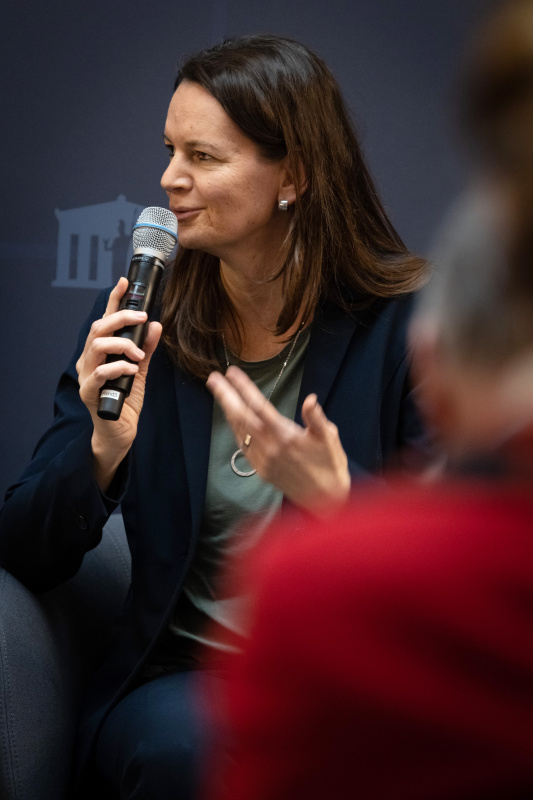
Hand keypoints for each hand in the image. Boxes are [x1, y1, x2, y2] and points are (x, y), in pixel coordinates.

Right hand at [76, 278, 161, 490]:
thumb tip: (156, 325)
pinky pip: (101, 373)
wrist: (119, 433)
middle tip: (142, 318)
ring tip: (138, 354)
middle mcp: (89, 360)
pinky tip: (131, 369)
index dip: (113, 300)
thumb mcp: (140, 371)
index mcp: (100, 352)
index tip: (124, 282)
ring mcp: (86, 376)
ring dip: (121, 344)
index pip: (105, 320)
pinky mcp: (89, 393)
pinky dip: (119, 367)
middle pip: (98, 328)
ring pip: (96, 346)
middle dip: (120, 319)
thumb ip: (145, 349)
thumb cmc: (125, 401)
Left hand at [206, 365, 350, 515]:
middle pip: (241, 416)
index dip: (244, 388)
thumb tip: (310, 399)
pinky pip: (242, 445)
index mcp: (286, 436)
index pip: (259, 406)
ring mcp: (262, 460)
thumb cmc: (330, 464)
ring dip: (227, 410)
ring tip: (219, 392)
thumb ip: (316, 418)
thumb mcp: (329, 437)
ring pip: (239, 430)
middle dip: (225, 395)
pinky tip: (231, 417)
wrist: (326, 499)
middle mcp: (270, 447)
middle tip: (213, 378)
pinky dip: (234, 428)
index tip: (232, 372)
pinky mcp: (260, 469)